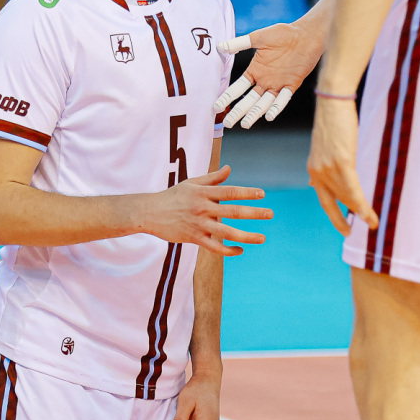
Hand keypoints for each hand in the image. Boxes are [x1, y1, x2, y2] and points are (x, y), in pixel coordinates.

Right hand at [133, 165, 272, 255]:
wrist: (149, 213)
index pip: (229, 191)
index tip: (262, 194)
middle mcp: (202, 208)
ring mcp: (198, 224)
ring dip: (246, 236)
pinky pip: (214, 247)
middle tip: (270, 213)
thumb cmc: (172, 196)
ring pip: (226, 232)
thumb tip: (229, 169)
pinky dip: (228, 250)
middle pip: (233, 211)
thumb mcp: (191, 183)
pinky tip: (240, 250)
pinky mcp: (193, 238)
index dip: (246, 192)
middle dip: (254, 213)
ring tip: (262, 238)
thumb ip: (212, 178)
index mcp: (203, 193)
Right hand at [212, 22, 325, 127]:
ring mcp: (278, 84)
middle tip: (227, 124)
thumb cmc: (283, 33)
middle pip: (248, 100)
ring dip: (255, 113)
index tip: (216, 107)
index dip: (227, 97)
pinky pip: (283, 98)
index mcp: (255, 71)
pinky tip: (269, 116)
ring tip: (245, 124)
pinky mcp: (292, 84)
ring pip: (264, 103)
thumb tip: (220, 46)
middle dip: (238, 112)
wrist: (306, 34)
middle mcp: (265, 80)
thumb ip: (240, 43)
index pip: (238, 88)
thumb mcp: (259, 38)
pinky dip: (276, 107)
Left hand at [308, 96, 372, 235]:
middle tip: (361, 228)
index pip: (324, 198)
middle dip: (349, 216)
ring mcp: (328, 168)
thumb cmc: (335, 119)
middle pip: (336, 201)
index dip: (334, 214)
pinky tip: (367, 215)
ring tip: (372, 224)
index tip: (343, 227)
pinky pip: (352, 189)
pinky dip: (360, 204)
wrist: (333, 101)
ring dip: (360, 213)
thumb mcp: (329, 146)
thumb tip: (342, 172)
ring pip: (346, 197)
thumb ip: (333, 162)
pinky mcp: (341, 161)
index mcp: (314, 168)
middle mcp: (318, 172)